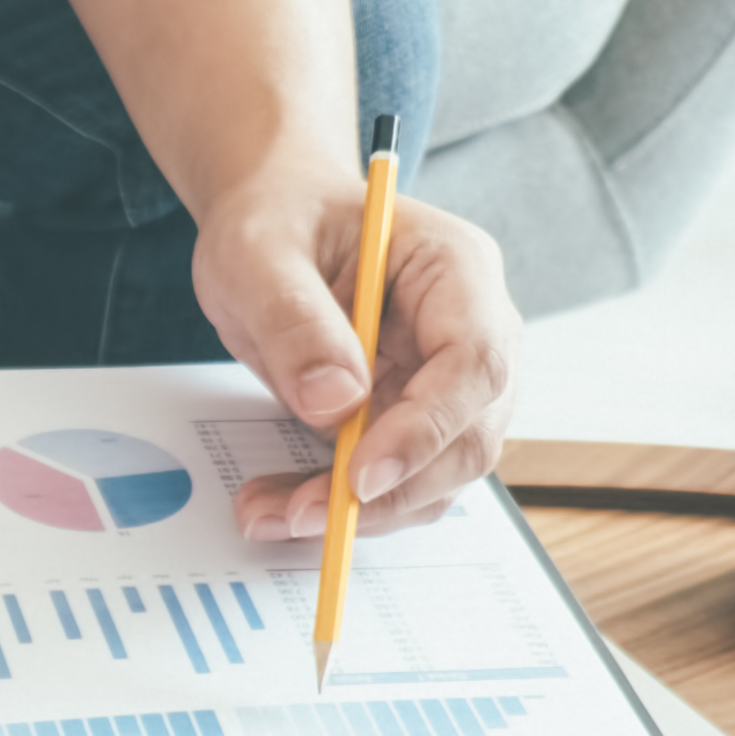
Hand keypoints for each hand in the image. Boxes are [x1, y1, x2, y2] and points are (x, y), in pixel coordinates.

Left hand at [192, 175, 520, 540]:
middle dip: (389, 489)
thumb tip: (335, 404)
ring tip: (269, 513)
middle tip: (301, 515)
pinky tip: (279, 505)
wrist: (275, 226)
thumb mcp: (260, 253)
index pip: (474, 362)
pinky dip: (340, 504)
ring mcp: (446, 381)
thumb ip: (295, 321)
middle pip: (468, 434)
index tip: (360, 476)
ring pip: (435, 473)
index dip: (426, 428)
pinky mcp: (410, 417)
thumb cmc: (277, 220)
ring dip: (359, 510)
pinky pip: (393, 479)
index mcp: (456, 268)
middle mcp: (472, 329)